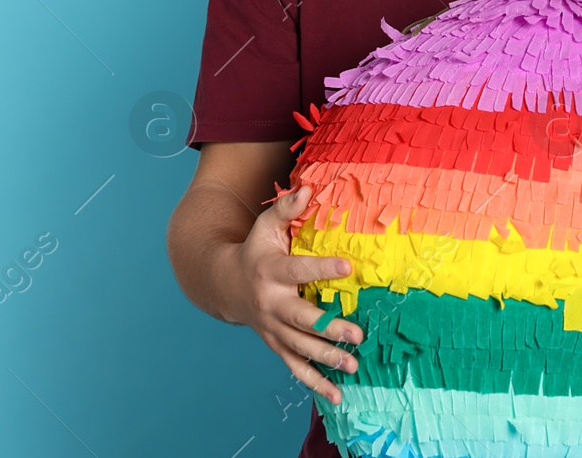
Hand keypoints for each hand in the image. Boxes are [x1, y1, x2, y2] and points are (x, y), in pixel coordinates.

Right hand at [216, 182, 363, 404]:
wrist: (224, 284)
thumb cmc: (255, 250)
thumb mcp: (266, 226)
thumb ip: (287, 208)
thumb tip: (309, 187)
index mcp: (270, 272)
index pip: (299, 270)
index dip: (323, 267)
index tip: (349, 265)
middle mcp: (271, 304)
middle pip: (302, 319)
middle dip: (329, 328)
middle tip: (357, 333)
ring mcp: (272, 328)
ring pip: (300, 348)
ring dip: (327, 358)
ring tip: (354, 365)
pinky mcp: (276, 343)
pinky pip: (295, 366)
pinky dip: (315, 383)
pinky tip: (337, 395)